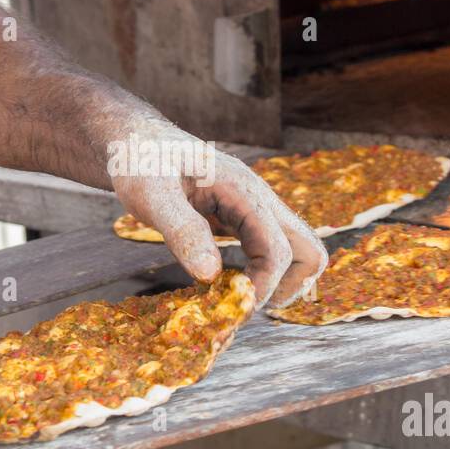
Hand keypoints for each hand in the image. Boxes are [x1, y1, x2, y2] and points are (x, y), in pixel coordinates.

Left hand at [109, 118, 326, 307]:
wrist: (140, 141)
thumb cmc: (143, 163)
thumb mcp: (153, 196)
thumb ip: (182, 231)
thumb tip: (210, 275)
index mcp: (243, 191)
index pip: (277, 248)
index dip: (262, 285)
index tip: (232, 307)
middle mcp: (259, 199)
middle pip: (309, 248)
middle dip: (289, 286)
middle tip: (248, 306)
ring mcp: (255, 209)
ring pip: (296, 250)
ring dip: (279, 281)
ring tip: (240, 299)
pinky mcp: (243, 218)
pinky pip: (270, 248)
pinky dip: (261, 272)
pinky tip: (227, 285)